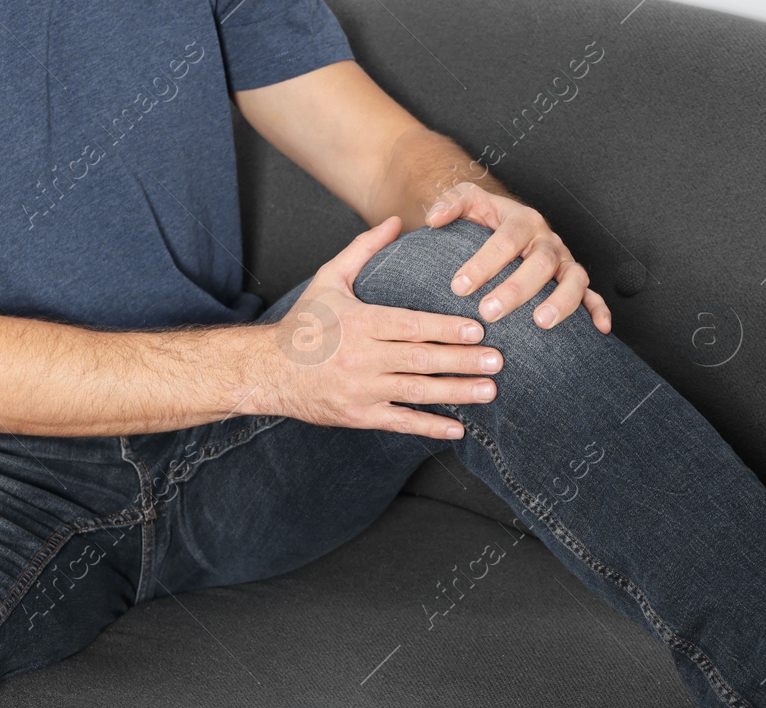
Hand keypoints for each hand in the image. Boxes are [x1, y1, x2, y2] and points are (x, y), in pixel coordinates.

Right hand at [259, 216, 502, 440]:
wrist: (267, 370)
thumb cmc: (304, 323)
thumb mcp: (329, 279)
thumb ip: (364, 249)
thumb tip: (395, 220)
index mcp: (359, 322)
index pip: (410, 326)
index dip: (446, 329)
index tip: (477, 329)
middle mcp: (362, 357)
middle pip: (420, 359)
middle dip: (462, 361)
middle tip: (497, 360)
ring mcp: (361, 389)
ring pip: (416, 392)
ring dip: (456, 393)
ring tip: (489, 391)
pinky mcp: (359, 415)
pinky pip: (400, 422)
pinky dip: (429, 427)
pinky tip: (457, 429)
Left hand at [424, 182, 612, 333]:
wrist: (508, 223)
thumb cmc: (487, 218)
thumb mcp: (468, 201)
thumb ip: (450, 204)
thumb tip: (434, 219)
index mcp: (523, 220)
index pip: (506, 239)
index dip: (484, 263)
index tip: (459, 286)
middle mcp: (548, 240)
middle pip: (540, 262)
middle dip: (515, 289)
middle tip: (489, 311)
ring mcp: (565, 262)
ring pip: (573, 279)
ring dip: (561, 301)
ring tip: (540, 323)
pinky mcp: (575, 281)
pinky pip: (593, 295)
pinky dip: (599, 310)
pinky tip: (599, 329)